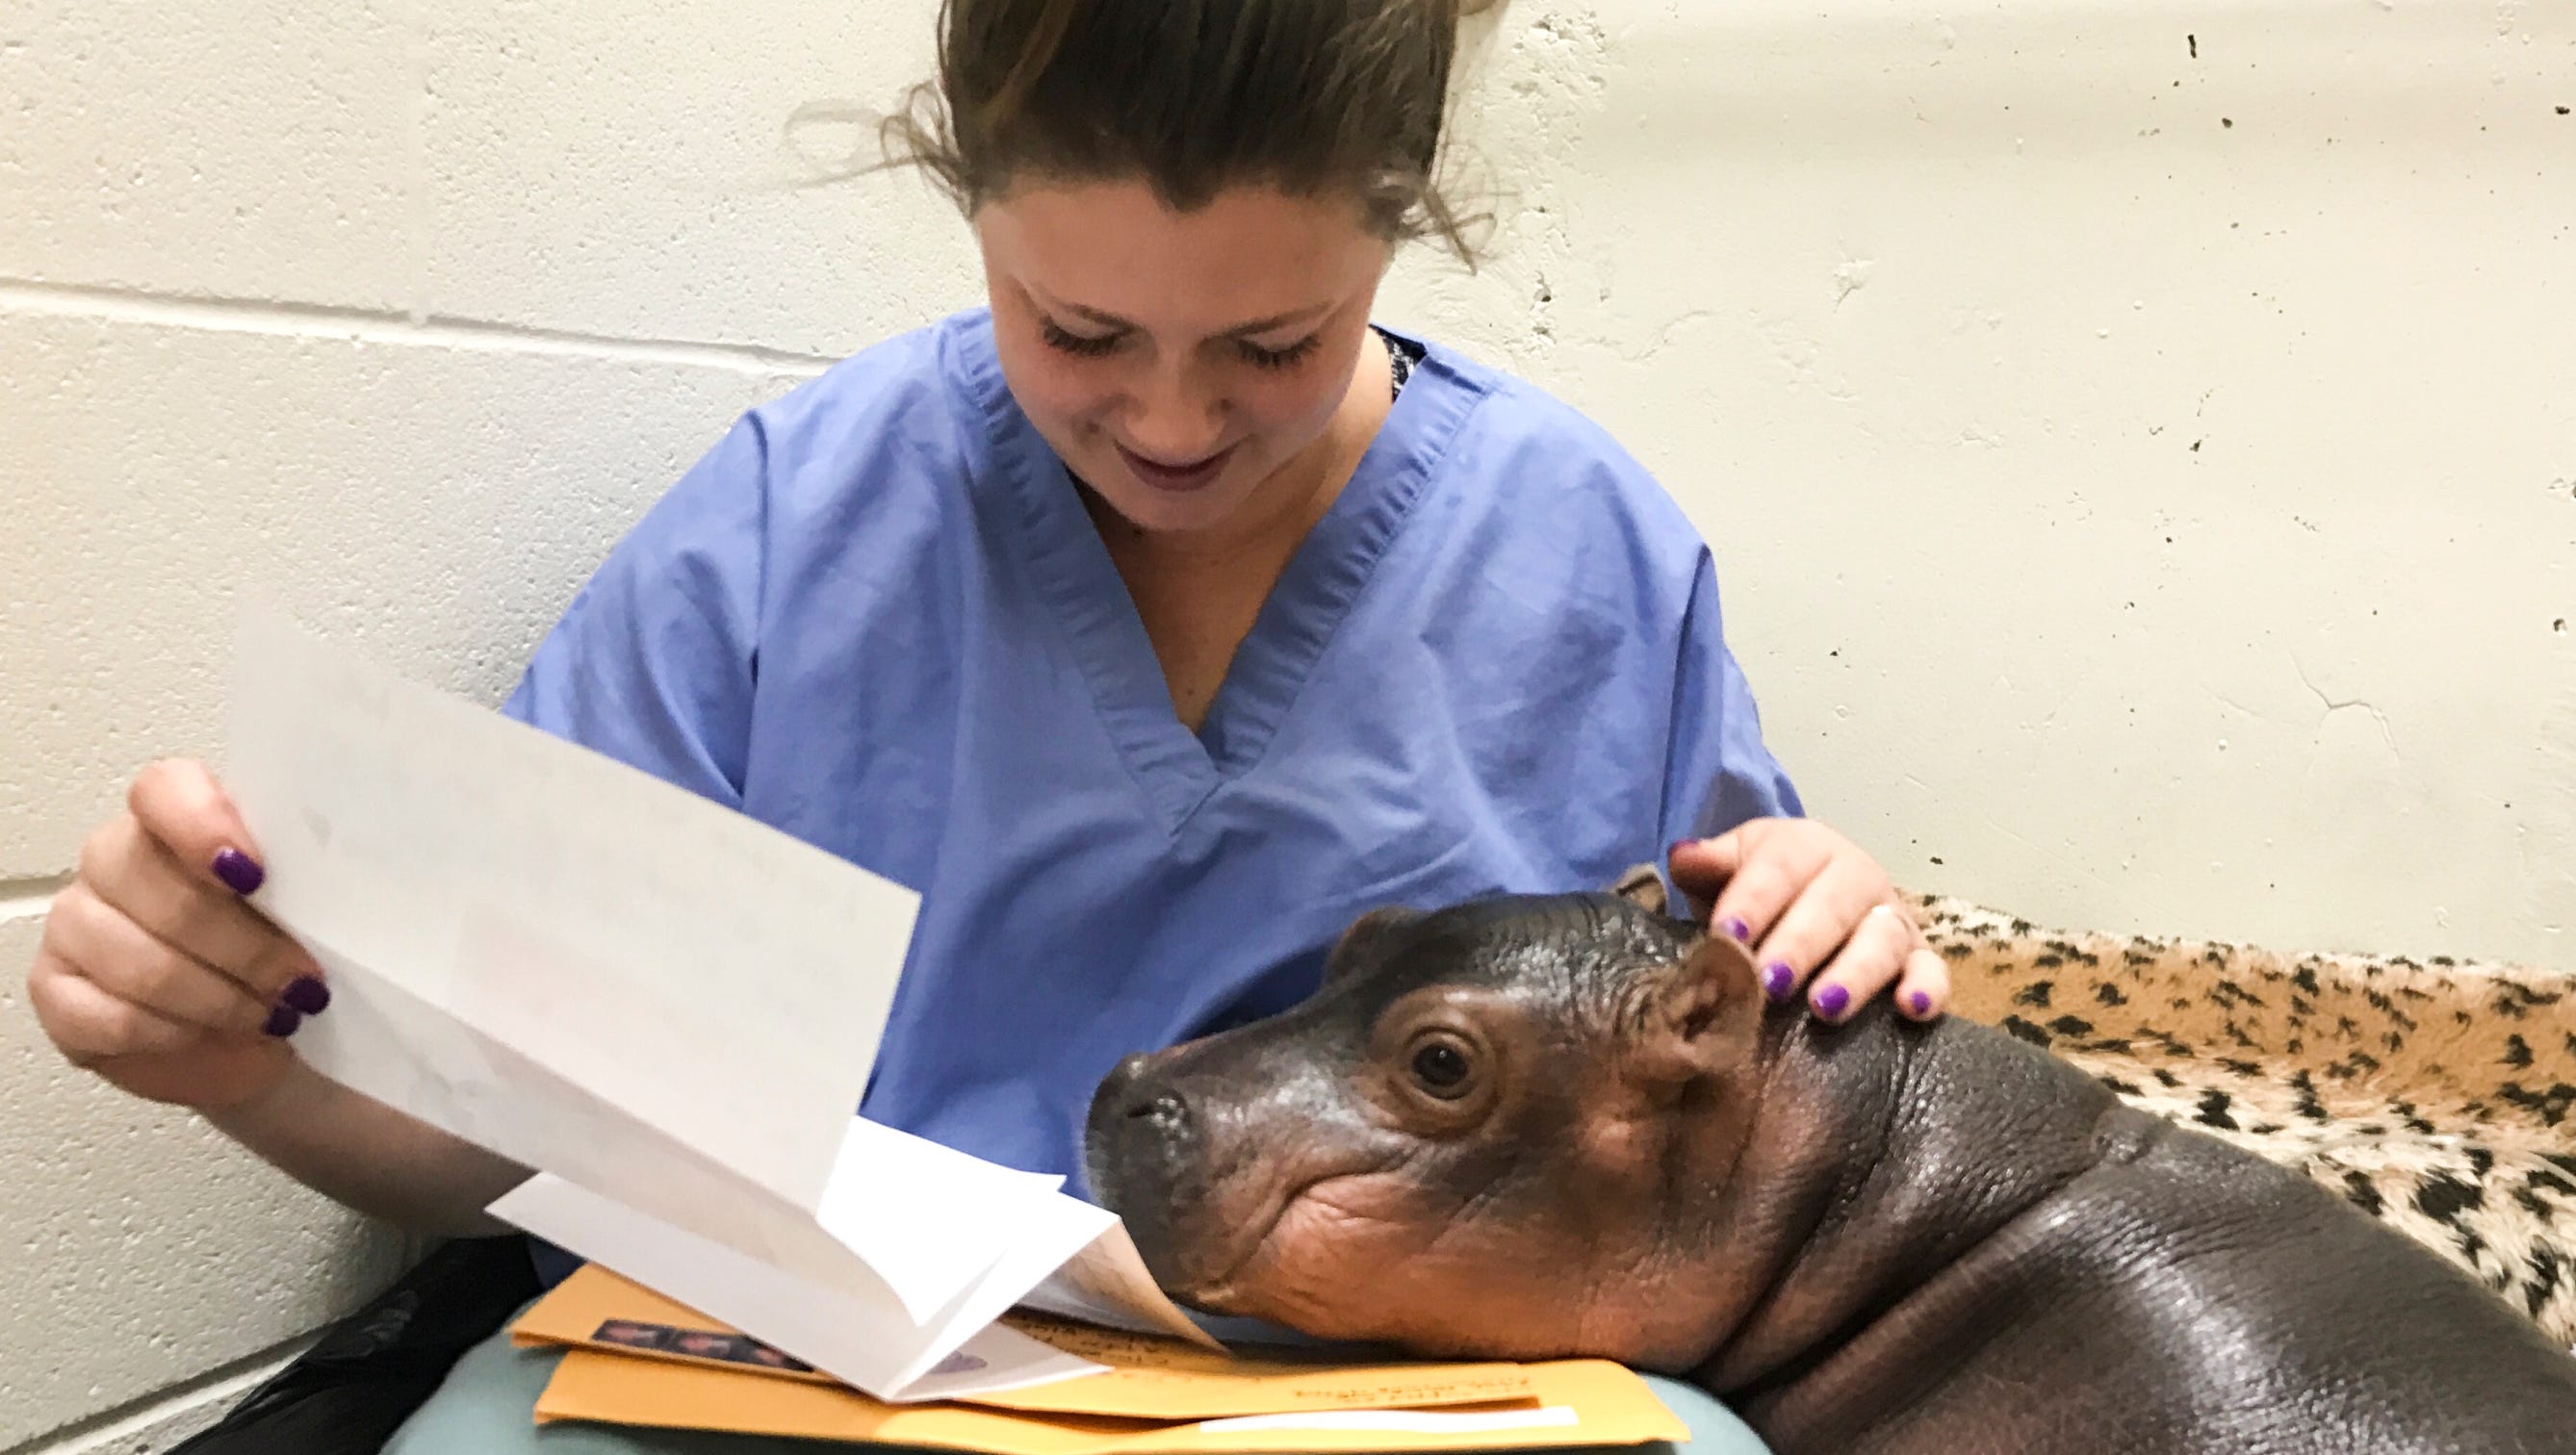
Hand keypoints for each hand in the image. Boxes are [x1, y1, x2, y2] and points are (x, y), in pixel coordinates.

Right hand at [25, 759, 327, 1111]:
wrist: (258, 1036)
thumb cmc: (281, 959)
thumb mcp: (308, 913)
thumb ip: (306, 882)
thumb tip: (339, 884)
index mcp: (176, 818)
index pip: (163, 788)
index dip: (202, 825)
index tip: (255, 874)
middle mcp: (114, 859)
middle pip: (151, 882)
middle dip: (242, 944)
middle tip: (299, 980)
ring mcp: (75, 923)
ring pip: (135, 958)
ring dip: (217, 997)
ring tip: (269, 1014)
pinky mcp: (56, 991)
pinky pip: (110, 1015)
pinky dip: (173, 1034)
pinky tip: (208, 1034)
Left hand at [1668, 818, 1946, 1023]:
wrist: (1802, 908)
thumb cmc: (1758, 895)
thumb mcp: (1729, 871)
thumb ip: (1708, 866)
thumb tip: (1684, 857)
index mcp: (1805, 847)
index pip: (1779, 868)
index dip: (1753, 900)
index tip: (1727, 934)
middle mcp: (1856, 876)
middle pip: (1833, 904)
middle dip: (1799, 944)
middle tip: (1769, 983)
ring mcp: (1890, 917)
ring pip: (1882, 939)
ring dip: (1856, 972)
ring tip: (1825, 1007)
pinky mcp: (1918, 957)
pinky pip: (1932, 970)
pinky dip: (1928, 988)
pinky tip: (1912, 1010)